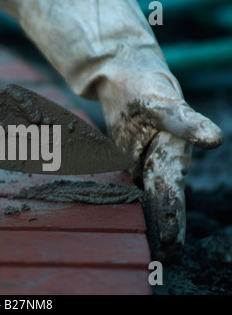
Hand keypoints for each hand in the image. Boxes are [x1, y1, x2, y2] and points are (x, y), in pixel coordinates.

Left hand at [97, 67, 222, 261]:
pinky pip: (128, 185)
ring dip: (149, 223)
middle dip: (163, 229)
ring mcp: (144, 165)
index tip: (170, 245)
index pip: (171, 192)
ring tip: (149, 251)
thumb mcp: (162, 101)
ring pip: (146, 199)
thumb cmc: (146, 87)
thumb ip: (185, 121)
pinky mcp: (128, 162)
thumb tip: (215, 139)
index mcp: (171, 155)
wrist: (126, 79)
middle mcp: (159, 164)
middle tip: (162, 258)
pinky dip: (128, 202)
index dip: (171, 218)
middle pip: (161, 203)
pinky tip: (122, 216)